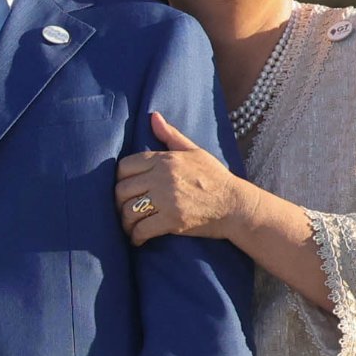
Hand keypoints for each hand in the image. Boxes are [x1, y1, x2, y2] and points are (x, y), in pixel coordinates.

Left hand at [114, 114, 245, 247]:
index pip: (125, 166)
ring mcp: (167, 200)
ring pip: (128, 211)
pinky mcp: (172, 221)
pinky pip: (141, 229)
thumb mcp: (194, 151)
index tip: (127, 188)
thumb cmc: (215, 178)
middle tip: (124, 209)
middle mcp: (163, 177)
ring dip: (125, 222)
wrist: (236, 206)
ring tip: (129, 225)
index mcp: (166, 159)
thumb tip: (153, 116)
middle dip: (119, 202)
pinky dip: (135, 237)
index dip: (121, 179)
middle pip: (122, 190)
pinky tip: (137, 239)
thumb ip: (170, 135)